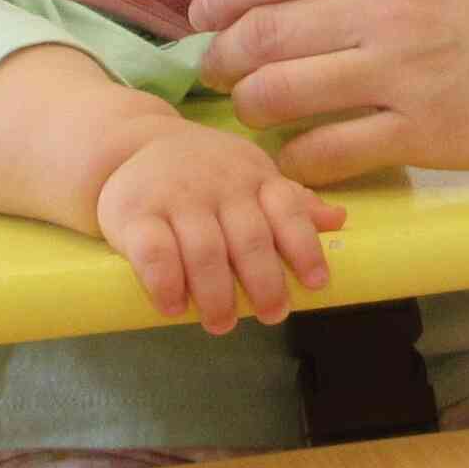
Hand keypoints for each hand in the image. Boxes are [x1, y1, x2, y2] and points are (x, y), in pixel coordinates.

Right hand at [94, 122, 346, 333]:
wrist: (129, 145)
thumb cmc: (206, 171)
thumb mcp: (251, 176)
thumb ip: (291, 203)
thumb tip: (339, 220)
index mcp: (253, 177)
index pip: (286, 208)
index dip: (304, 245)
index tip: (316, 282)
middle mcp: (219, 185)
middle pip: (249, 237)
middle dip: (265, 281)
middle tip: (273, 315)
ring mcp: (176, 198)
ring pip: (204, 250)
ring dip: (216, 293)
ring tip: (222, 323)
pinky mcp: (134, 214)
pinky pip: (153, 251)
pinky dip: (165, 283)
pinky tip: (173, 307)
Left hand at [189, 0, 468, 184]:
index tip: (205, 10)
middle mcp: (386, 3)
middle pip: (260, 31)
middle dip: (221, 54)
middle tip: (216, 67)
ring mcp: (402, 72)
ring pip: (279, 93)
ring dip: (253, 105)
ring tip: (254, 110)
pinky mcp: (426, 134)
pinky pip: (329, 152)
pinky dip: (298, 158)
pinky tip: (300, 157)